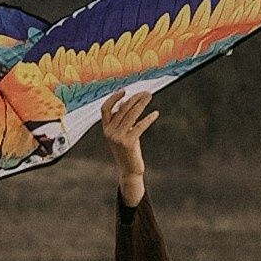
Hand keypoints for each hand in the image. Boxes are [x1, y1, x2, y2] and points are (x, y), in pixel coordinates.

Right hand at [100, 88, 157, 205]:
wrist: (128, 170)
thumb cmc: (127, 149)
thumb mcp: (122, 133)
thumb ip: (122, 119)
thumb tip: (126, 101)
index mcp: (106, 128)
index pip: (105, 109)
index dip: (113, 98)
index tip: (124, 90)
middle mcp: (110, 132)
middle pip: (122, 109)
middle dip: (135, 98)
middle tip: (146, 92)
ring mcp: (118, 138)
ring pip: (131, 115)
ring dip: (142, 104)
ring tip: (149, 97)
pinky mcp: (128, 143)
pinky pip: (140, 126)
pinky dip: (149, 118)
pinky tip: (155, 113)